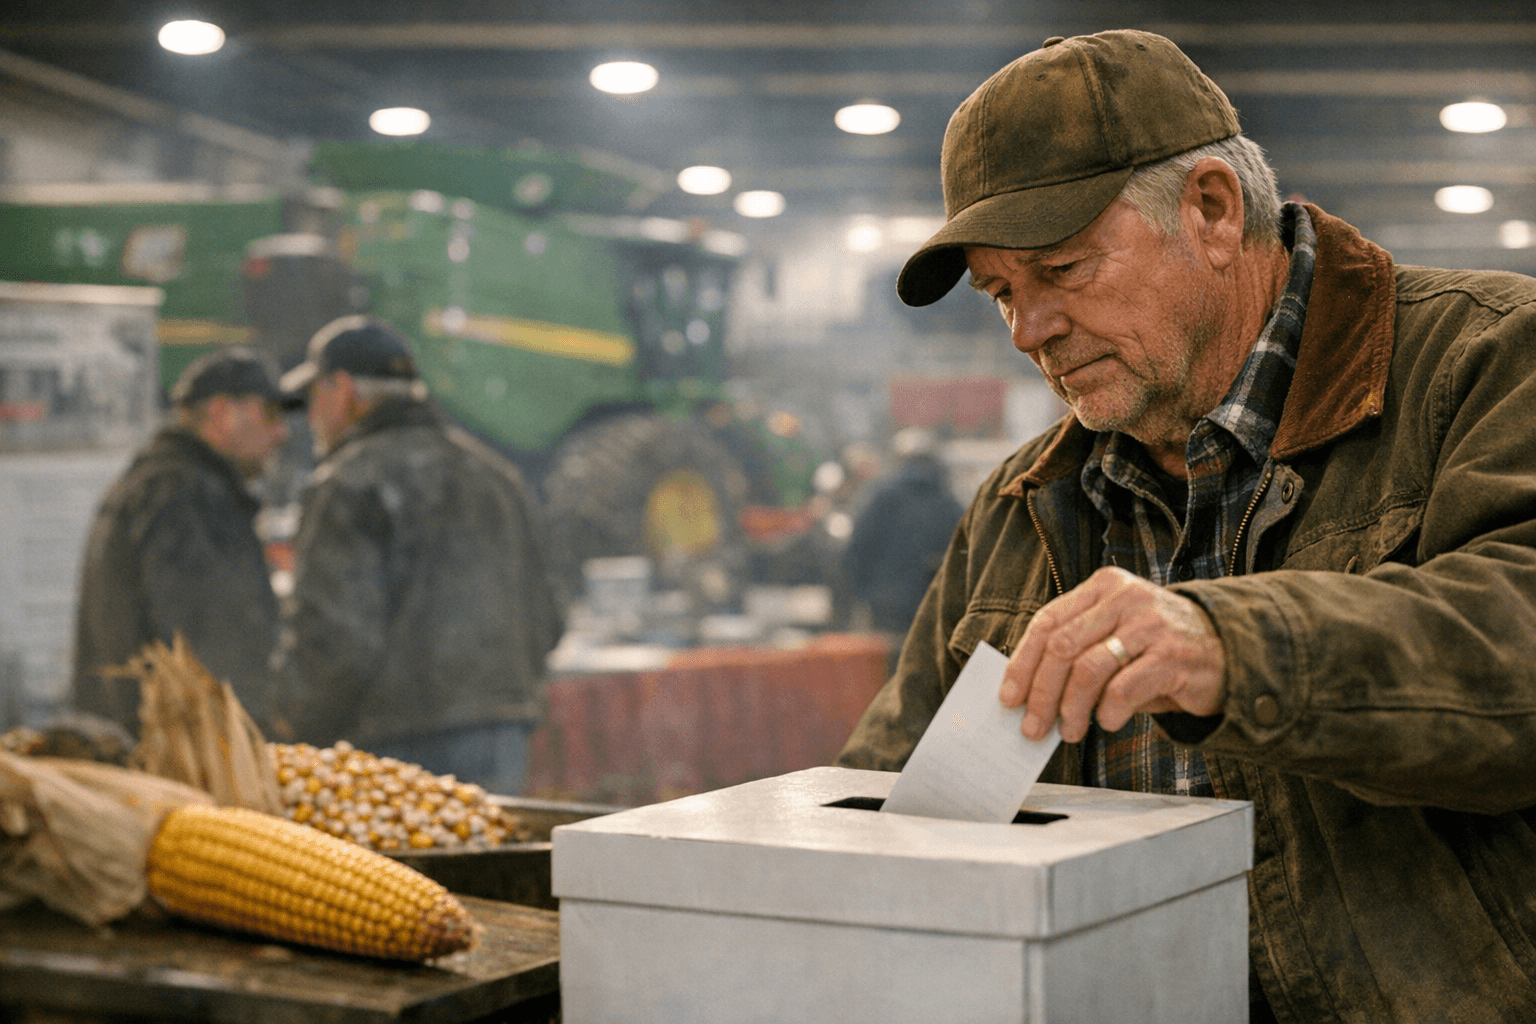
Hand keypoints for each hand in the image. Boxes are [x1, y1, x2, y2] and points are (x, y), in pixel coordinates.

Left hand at [1001, 566, 1225, 741]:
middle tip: (1033, 727)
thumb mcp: (1118, 635)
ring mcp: (1151, 624)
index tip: (1009, 698)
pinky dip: (1107, 713)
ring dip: (1071, 709)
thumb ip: (1079, 650)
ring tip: (1071, 732)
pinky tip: (1108, 722)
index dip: (1022, 663)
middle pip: (1061, 648)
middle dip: (1041, 694)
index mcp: (1104, 587)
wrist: (1231, 649)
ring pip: (1087, 670)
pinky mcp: (1174, 656)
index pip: (1047, 622)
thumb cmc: (1160, 648)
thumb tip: (1029, 694)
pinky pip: (1123, 690)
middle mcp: (1125, 598)